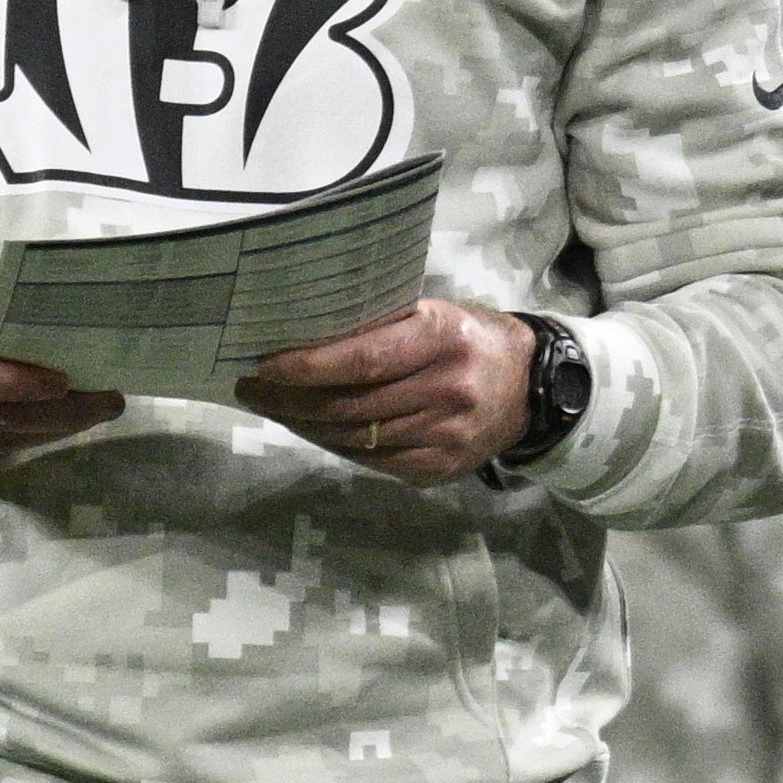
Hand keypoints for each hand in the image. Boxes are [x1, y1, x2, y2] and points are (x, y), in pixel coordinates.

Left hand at [234, 300, 533, 484]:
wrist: (530, 388)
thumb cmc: (467, 338)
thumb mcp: (434, 314)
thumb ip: (382, 325)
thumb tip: (304, 334)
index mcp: (443, 339)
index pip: (364, 359)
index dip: (308, 367)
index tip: (264, 366)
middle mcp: (447, 390)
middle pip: (351, 404)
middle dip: (290, 400)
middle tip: (252, 387)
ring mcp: (445, 436)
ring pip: (355, 438)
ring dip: (304, 424)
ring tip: (272, 406)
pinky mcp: (440, 469)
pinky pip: (372, 461)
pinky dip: (334, 444)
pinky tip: (311, 428)